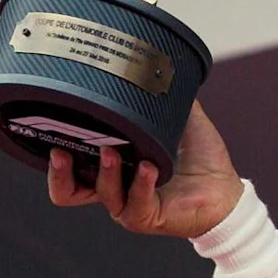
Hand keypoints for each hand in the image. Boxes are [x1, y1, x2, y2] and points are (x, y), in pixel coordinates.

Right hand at [45, 99, 243, 238]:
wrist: (226, 189)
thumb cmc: (201, 159)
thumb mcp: (179, 120)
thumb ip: (164, 95)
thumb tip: (156, 60)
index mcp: (114, 168)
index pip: (71, 167)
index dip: (56, 157)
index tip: (51, 133)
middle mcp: (115, 188)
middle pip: (67, 192)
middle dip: (60, 173)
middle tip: (60, 151)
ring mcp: (128, 206)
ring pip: (102, 194)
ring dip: (106, 172)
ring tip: (111, 152)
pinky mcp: (147, 218)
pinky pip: (136, 203)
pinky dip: (141, 184)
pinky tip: (149, 167)